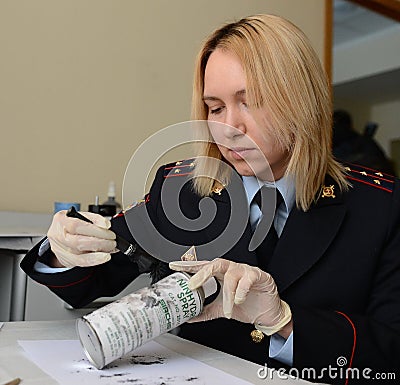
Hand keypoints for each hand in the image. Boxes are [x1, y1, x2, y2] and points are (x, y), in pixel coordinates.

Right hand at [47, 210, 116, 267]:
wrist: (60, 235)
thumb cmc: (72, 223)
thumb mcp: (81, 215)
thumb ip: (94, 219)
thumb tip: (105, 225)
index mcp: (61, 220)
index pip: (76, 226)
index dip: (95, 229)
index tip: (109, 230)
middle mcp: (58, 236)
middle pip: (79, 242)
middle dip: (100, 242)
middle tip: (113, 241)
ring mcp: (61, 250)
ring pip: (80, 255)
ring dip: (100, 252)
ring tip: (111, 248)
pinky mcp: (66, 260)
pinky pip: (81, 263)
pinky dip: (95, 260)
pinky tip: (104, 256)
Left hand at [169, 258, 291, 335]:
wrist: (267, 312)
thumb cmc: (246, 305)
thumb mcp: (221, 309)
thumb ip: (205, 311)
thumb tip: (189, 317)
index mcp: (221, 275)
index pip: (203, 266)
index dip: (188, 265)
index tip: (174, 266)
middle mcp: (232, 270)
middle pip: (215, 263)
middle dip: (202, 272)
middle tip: (192, 284)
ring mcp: (245, 271)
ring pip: (232, 275)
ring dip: (227, 294)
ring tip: (226, 309)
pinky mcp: (258, 276)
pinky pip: (248, 278)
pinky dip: (242, 290)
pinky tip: (239, 300)